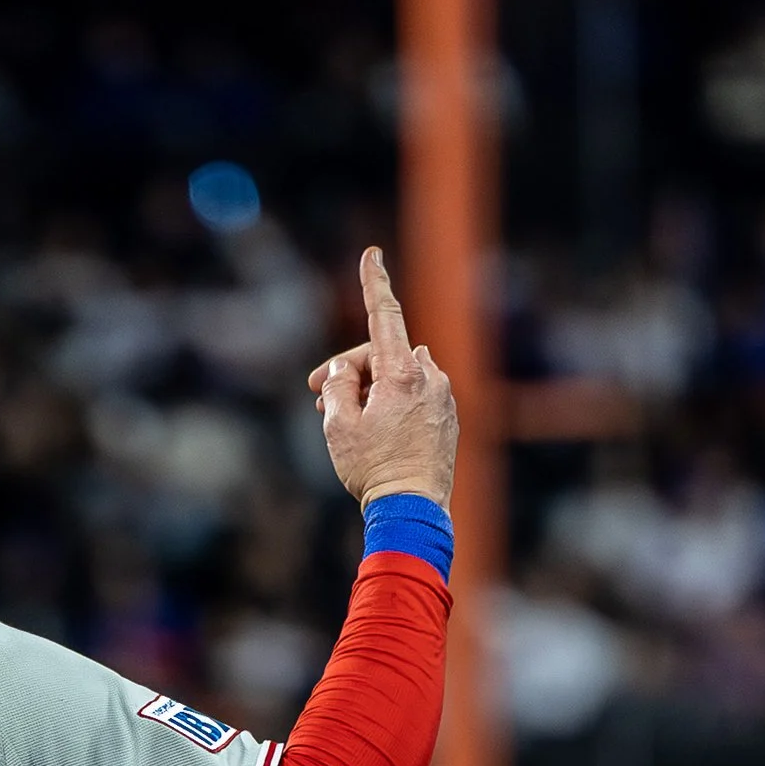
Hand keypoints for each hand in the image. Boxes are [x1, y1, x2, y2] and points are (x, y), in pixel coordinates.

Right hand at [307, 246, 458, 512]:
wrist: (413, 512)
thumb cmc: (373, 470)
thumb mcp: (338, 426)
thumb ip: (338, 385)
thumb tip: (346, 368)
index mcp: (402, 372)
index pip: (384, 315)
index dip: (374, 283)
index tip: (372, 253)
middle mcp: (428, 376)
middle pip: (383, 354)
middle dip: (349, 370)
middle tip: (315, 395)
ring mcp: (443, 397)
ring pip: (399, 376)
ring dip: (370, 389)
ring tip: (344, 420)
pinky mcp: (448, 418)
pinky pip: (416, 397)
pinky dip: (392, 404)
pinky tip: (375, 432)